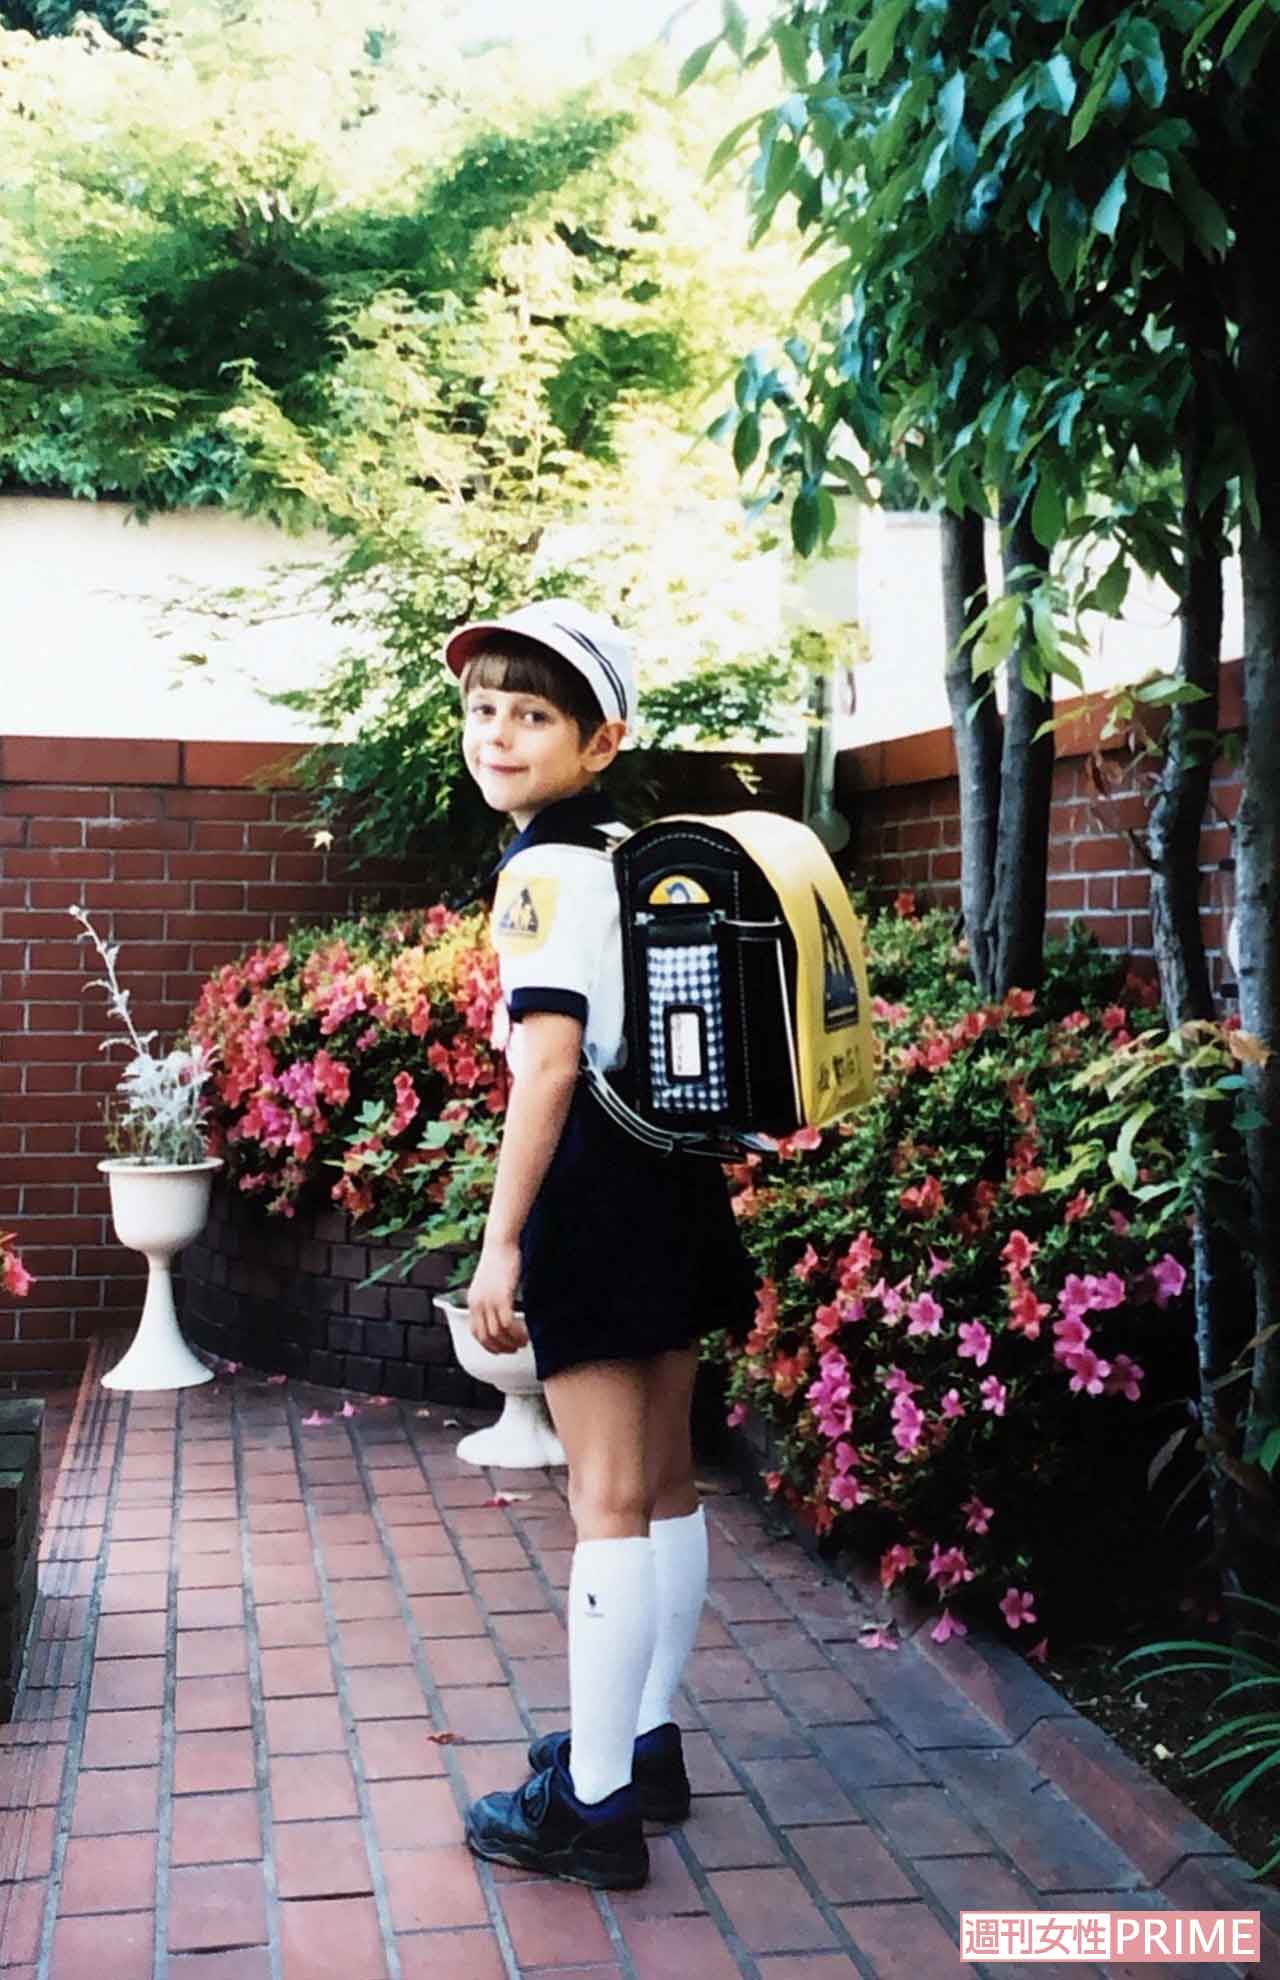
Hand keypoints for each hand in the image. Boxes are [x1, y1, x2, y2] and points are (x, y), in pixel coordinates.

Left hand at [467, 1239, 527, 1354]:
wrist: (499, 1243)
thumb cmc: (498, 1260)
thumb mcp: (489, 1283)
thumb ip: (490, 1298)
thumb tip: (500, 1311)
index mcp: (472, 1302)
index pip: (476, 1333)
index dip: (489, 1345)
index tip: (501, 1349)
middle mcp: (477, 1304)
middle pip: (486, 1337)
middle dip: (502, 1347)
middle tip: (515, 1348)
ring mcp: (489, 1301)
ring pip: (497, 1334)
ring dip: (511, 1342)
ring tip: (523, 1341)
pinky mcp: (502, 1297)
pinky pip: (507, 1324)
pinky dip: (516, 1333)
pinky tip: (525, 1333)